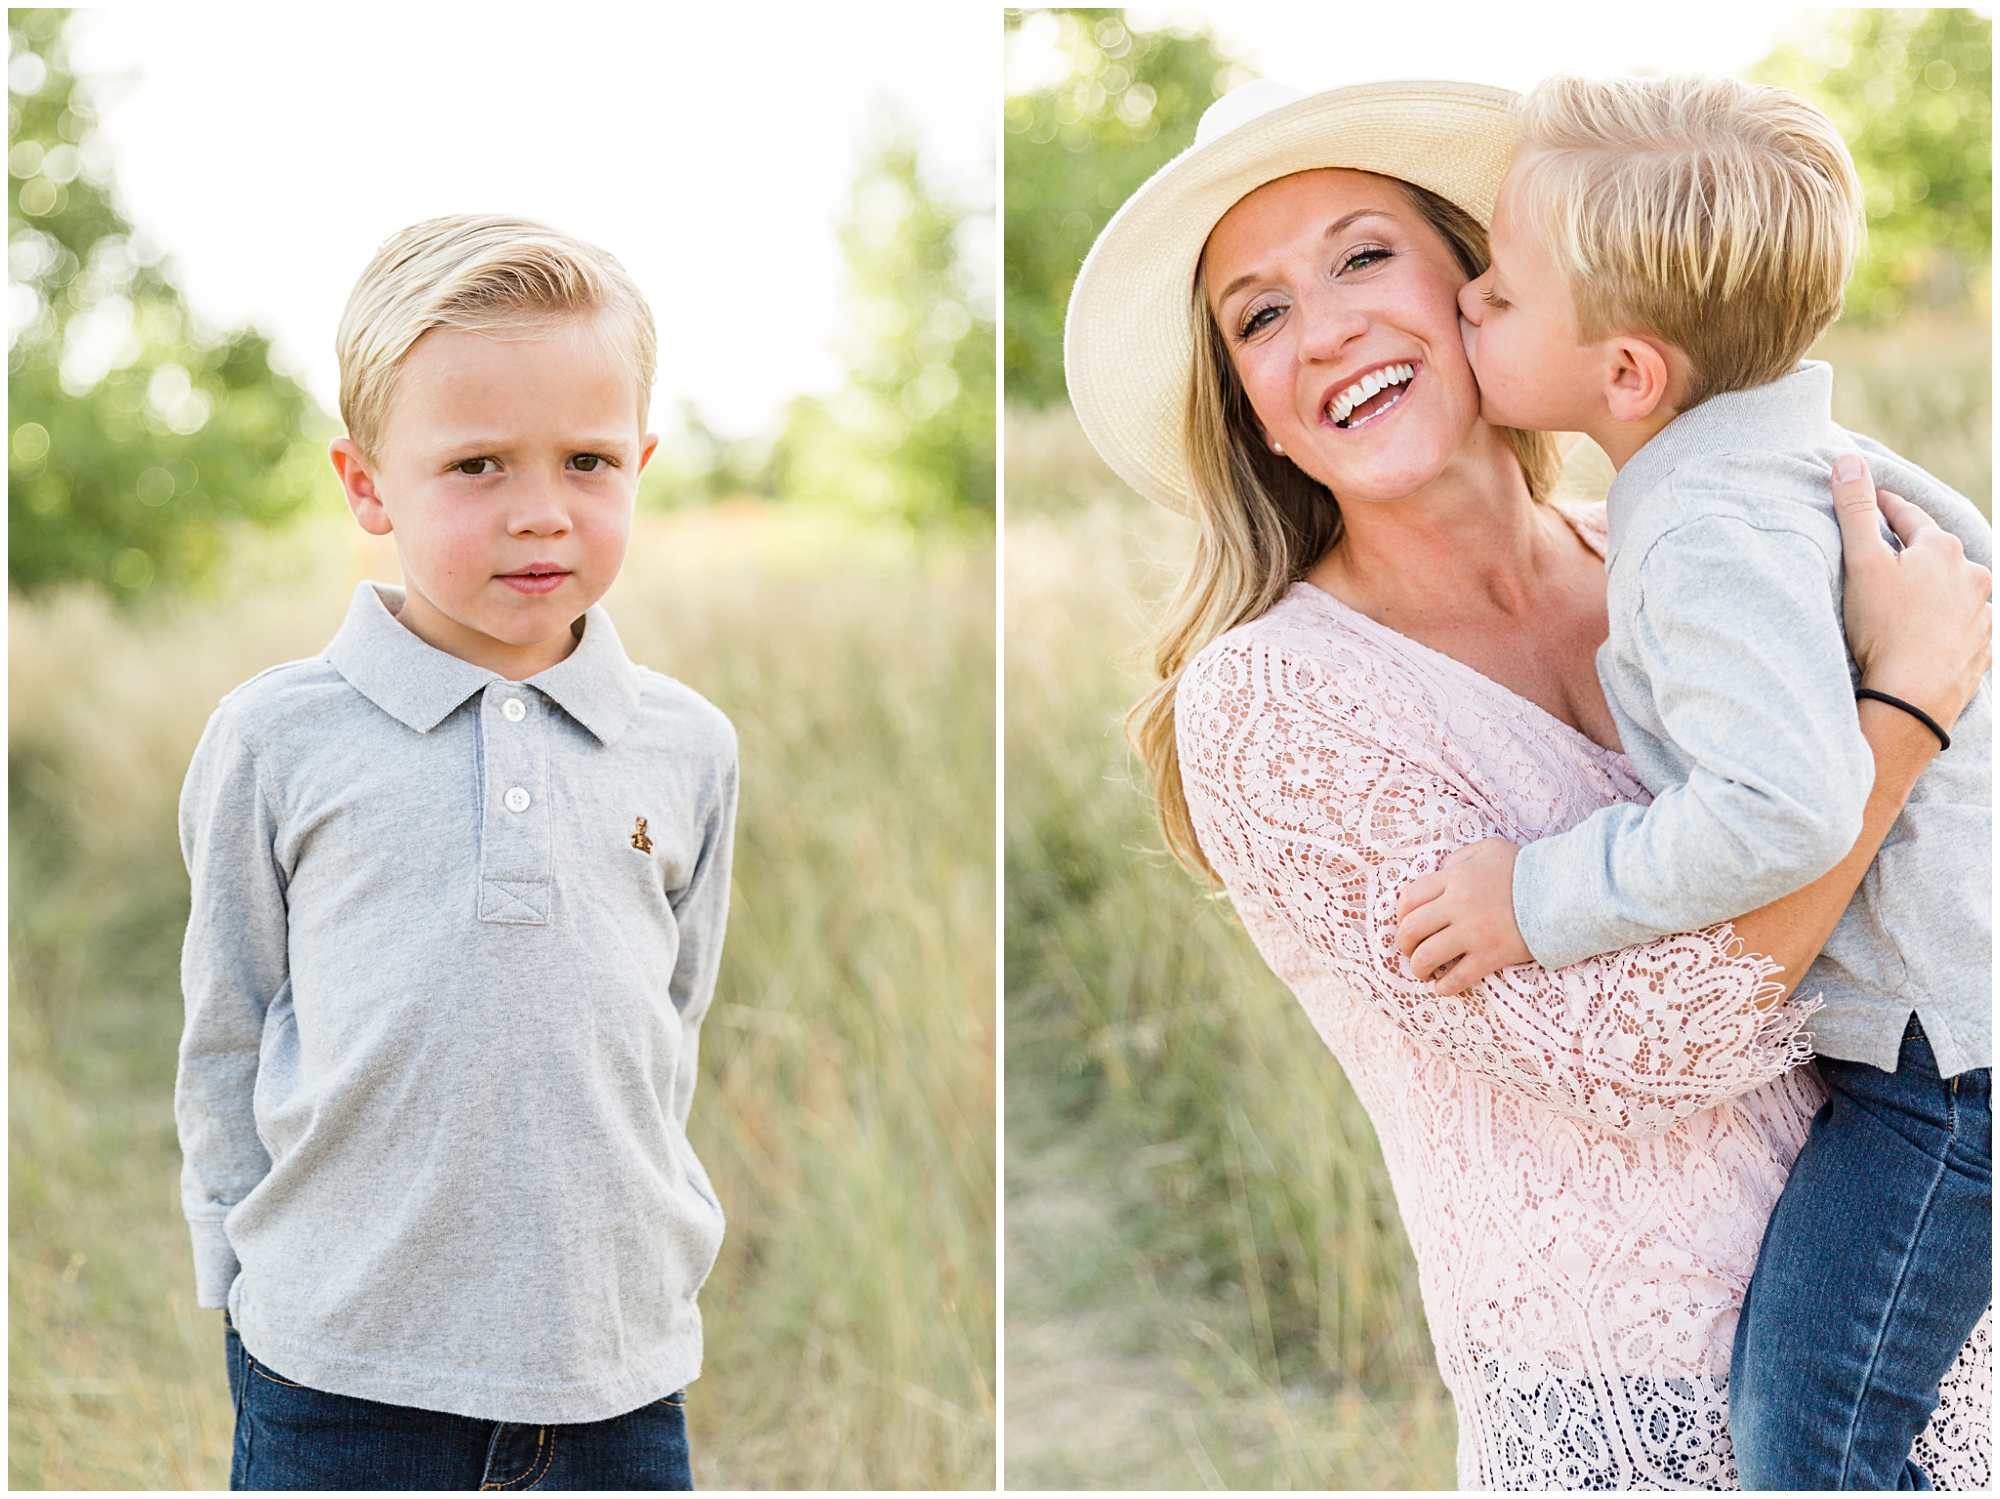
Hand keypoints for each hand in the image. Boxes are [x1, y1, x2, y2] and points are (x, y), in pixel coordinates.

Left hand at [1393, 839, 1532, 995]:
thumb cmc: (1525, 869)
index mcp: (1454, 879)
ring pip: (1427, 956)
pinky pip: (1457, 978)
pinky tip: (1442, 987)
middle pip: (1411, 929)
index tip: (1405, 924)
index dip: (1400, 915)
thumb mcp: (1488, 850)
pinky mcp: (1490, 956)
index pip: (1409, 898)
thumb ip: (1459, 859)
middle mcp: (1457, 906)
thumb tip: (1441, 873)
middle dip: (1403, 944)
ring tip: (1422, 971)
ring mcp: (1473, 933)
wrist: (1562, 891)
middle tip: (1409, 950)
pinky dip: (1444, 987)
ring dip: (1418, 967)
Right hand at [1832, 452, 1991, 732]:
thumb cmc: (1884, 628)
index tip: (1870, 502)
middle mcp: (1971, 575)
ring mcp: (1981, 613)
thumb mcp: (1861, 563)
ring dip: (1934, 587)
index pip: (1907, 516)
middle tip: (1886, 552)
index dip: (1884, 508)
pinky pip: (1964, 624)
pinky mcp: (1983, 647)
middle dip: (1912, 549)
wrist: (1913, 697)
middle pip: (1935, 552)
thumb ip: (1855, 510)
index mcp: (1941, 550)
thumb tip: (1849, 461)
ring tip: (1908, 596)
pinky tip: (1929, 631)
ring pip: (1954, 588)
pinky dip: (1947, 622)